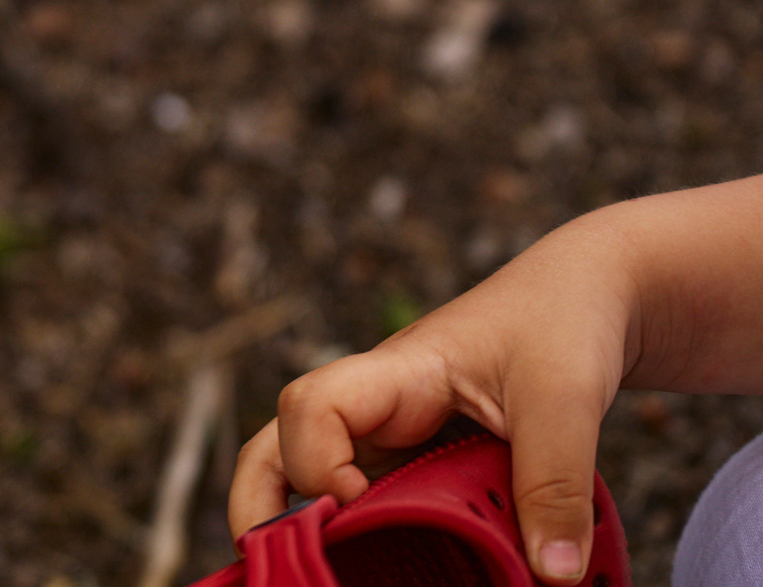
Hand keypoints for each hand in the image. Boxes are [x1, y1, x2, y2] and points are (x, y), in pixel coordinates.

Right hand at [228, 210, 641, 584]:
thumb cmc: (563, 321)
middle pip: (279, 445)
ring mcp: (396, 435)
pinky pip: (373, 498)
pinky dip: (365, 535)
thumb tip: (553, 573)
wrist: (589, 294)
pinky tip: (387, 569)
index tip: (359, 507)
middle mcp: (378, 407)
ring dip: (303, 522)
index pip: (311, 408)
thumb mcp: (566, 398)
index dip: (315, 463)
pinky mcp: (424, 459)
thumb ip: (556, 482)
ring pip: (314, 474)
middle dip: (262, 505)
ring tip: (314, 575)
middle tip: (280, 565)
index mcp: (395, 374)